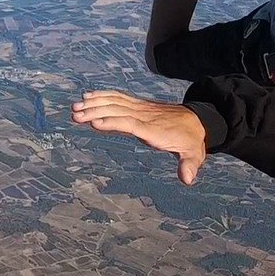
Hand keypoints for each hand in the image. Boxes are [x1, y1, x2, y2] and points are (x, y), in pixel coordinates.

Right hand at [71, 90, 207, 184]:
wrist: (199, 120)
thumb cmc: (192, 140)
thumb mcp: (194, 154)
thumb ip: (189, 166)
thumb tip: (187, 179)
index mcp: (155, 129)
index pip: (131, 124)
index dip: (114, 122)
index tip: (95, 123)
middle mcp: (146, 116)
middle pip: (118, 111)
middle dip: (96, 112)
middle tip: (75, 115)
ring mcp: (142, 108)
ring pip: (116, 102)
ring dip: (95, 103)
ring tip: (75, 108)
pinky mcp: (140, 105)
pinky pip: (120, 98)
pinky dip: (104, 95)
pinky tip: (88, 96)